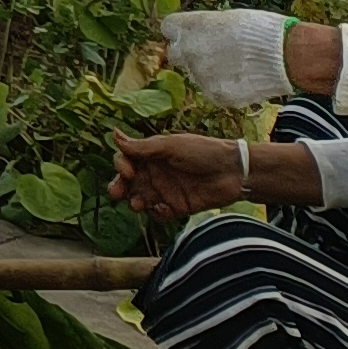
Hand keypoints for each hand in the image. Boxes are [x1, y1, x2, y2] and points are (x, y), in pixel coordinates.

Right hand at [109, 132, 251, 221]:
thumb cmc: (203, 152)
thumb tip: (114, 134)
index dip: (121, 166)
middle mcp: (155, 173)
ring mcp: (165, 191)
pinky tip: (162, 208)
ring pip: (139, 199)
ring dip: (134, 202)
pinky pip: (158, 214)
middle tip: (117, 194)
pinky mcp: (176, 207)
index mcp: (152, 155)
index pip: (126, 160)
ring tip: (138, 205)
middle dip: (119, 188)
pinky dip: (156, 213)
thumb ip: (142, 147)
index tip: (127, 172)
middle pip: (128, 183)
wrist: (233, 172)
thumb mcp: (171, 146)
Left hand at [160, 7, 291, 103]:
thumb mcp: (229, 19)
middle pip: (176, 54)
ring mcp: (201, 75)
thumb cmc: (262, 30)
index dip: (181, 31)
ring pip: (195, 74)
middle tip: (214, 53)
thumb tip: (198, 34)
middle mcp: (189, 51)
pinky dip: (223, 87)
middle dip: (190, 53)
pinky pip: (212, 91)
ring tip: (236, 67)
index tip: (191, 34)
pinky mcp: (215, 95)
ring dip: (208, 71)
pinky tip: (242, 79)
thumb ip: (206, 28)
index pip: (169, 28)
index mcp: (191, 27)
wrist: (286, 55)